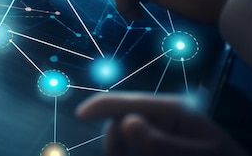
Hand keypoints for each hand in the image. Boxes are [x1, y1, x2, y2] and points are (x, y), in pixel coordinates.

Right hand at [76, 92, 249, 155]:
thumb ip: (160, 143)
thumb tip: (126, 121)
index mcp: (172, 109)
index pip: (127, 101)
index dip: (100, 105)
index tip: (79, 115)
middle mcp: (163, 115)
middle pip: (121, 122)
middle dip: (117, 143)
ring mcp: (161, 128)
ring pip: (126, 138)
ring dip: (126, 151)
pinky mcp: (161, 141)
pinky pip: (136, 146)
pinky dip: (133, 152)